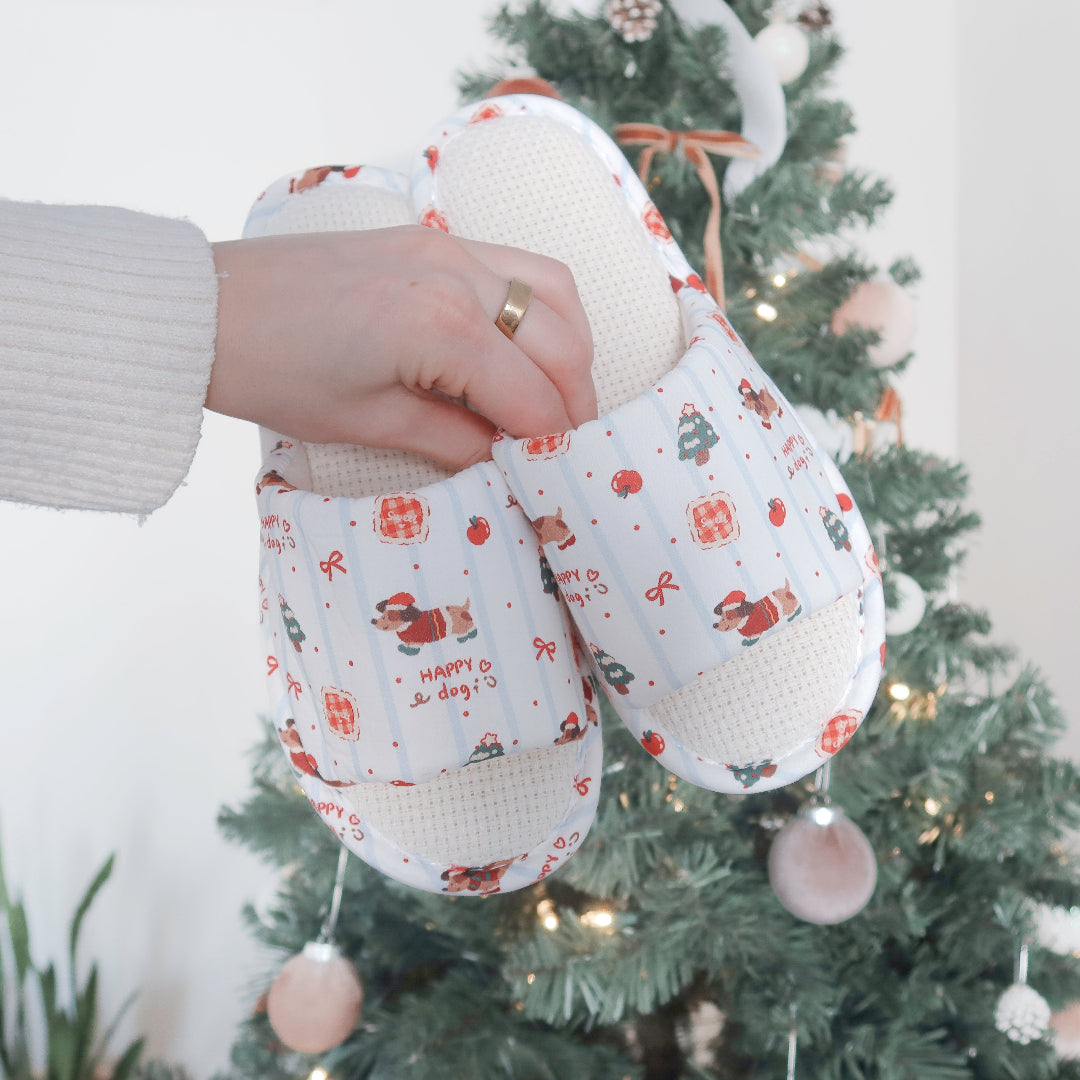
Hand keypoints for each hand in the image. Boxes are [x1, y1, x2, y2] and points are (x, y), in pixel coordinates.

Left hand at [207, 226, 594, 469]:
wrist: (207, 307)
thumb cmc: (273, 372)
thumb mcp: (367, 422)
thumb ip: (453, 441)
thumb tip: (506, 460)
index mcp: (441, 329)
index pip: (532, 398)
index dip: (552, 446)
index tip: (559, 480)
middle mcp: (458, 275)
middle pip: (561, 344)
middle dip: (575, 403)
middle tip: (568, 450)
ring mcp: (448, 246)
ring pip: (554, 292)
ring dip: (569, 350)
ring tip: (556, 399)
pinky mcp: (432, 237)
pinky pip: (518, 266)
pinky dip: (540, 309)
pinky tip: (527, 347)